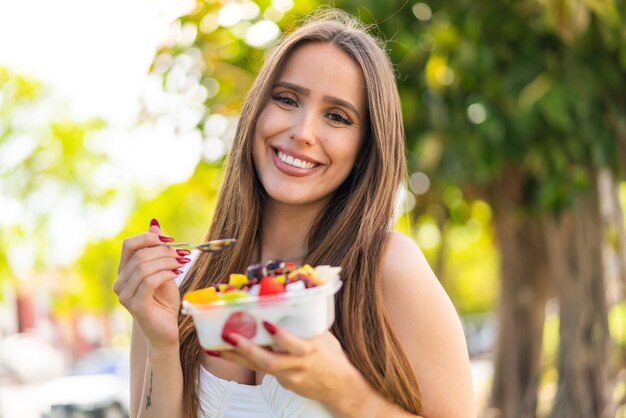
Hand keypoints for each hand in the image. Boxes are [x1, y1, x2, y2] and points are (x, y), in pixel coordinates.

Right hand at [113, 220, 187, 350]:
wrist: (166, 330)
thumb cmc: (164, 301)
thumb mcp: (163, 271)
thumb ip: (158, 251)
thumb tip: (155, 225)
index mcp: (124, 272)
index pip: (129, 245)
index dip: (148, 237)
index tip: (169, 239)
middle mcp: (120, 282)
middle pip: (139, 254)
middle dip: (163, 251)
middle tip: (181, 254)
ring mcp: (125, 295)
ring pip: (144, 267)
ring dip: (166, 262)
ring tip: (181, 264)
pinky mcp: (135, 305)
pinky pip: (149, 281)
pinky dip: (165, 274)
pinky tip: (176, 274)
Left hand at [217, 324, 360, 406]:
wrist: (341, 387)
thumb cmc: (331, 355)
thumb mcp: (323, 336)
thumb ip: (305, 323)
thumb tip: (287, 299)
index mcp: (312, 348)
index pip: (296, 343)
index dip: (282, 336)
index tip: (267, 324)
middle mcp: (299, 364)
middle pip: (271, 360)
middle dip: (248, 349)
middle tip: (229, 336)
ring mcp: (291, 375)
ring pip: (261, 367)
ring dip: (238, 357)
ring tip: (218, 347)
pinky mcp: (286, 382)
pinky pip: (264, 371)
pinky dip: (246, 361)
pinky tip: (228, 354)